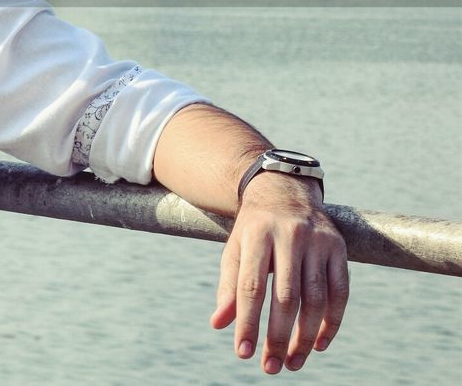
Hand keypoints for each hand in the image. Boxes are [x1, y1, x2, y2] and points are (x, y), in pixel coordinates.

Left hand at [210, 173, 348, 373]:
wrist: (284, 191)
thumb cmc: (253, 230)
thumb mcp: (234, 250)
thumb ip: (228, 286)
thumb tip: (219, 325)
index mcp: (256, 235)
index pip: (251, 287)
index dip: (248, 323)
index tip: (244, 353)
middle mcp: (289, 236)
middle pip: (285, 297)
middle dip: (277, 337)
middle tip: (271, 367)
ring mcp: (317, 242)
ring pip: (315, 299)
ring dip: (305, 337)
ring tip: (293, 362)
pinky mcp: (339, 248)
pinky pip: (340, 293)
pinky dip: (331, 322)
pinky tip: (319, 344)